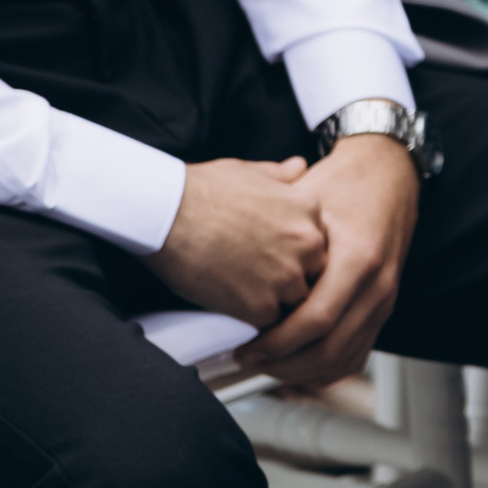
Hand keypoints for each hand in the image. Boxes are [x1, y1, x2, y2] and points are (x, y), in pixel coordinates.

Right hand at [143, 156, 327, 328]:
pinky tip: (236, 308)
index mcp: (310, 209)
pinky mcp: (261, 305)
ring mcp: (287, 275)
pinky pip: (271, 322)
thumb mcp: (252, 170)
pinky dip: (255, 318)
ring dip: (278, 301)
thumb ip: (282, 174)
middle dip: (295, 276)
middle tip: (263, 276)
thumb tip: (299, 165)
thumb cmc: (204, 189)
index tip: (278, 253)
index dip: (300, 250)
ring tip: (249, 294)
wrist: (167, 212)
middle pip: (316, 271)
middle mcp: (308, 242)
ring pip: (297, 301)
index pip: (320, 240)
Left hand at [239, 132, 419, 386]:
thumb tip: (231, 279)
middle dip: (283, 364)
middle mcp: (379, 283)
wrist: (389, 170)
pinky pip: (357, 353)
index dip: (276, 343)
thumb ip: (276, 244)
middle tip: (250, 360)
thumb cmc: (346, 183)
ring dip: (302, 371)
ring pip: (344, 359)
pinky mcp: (385, 306)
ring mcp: (386, 297)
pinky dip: (325, 367)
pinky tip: (297, 362)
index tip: (245, 347)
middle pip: (330, 349)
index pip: (316, 321)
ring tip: (268, 364)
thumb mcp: (305, 204)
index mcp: (360, 258)